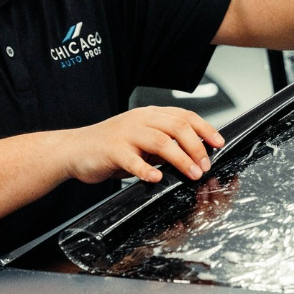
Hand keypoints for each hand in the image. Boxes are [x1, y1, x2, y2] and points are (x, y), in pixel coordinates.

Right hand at [66, 107, 224, 184]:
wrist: (75, 149)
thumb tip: (194, 155)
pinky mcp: (112, 150)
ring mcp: (126, 133)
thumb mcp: (142, 140)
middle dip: (196, 147)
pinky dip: (146, 170)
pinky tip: (156, 178)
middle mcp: (140, 119)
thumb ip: (164, 143)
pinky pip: (133, 160)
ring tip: (192, 173)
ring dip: (180, 159)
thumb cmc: (111, 146)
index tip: (218, 143)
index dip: (205, 129)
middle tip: (205, 165)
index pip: (185, 116)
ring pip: (160, 141)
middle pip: (177, 127)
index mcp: (150, 115)